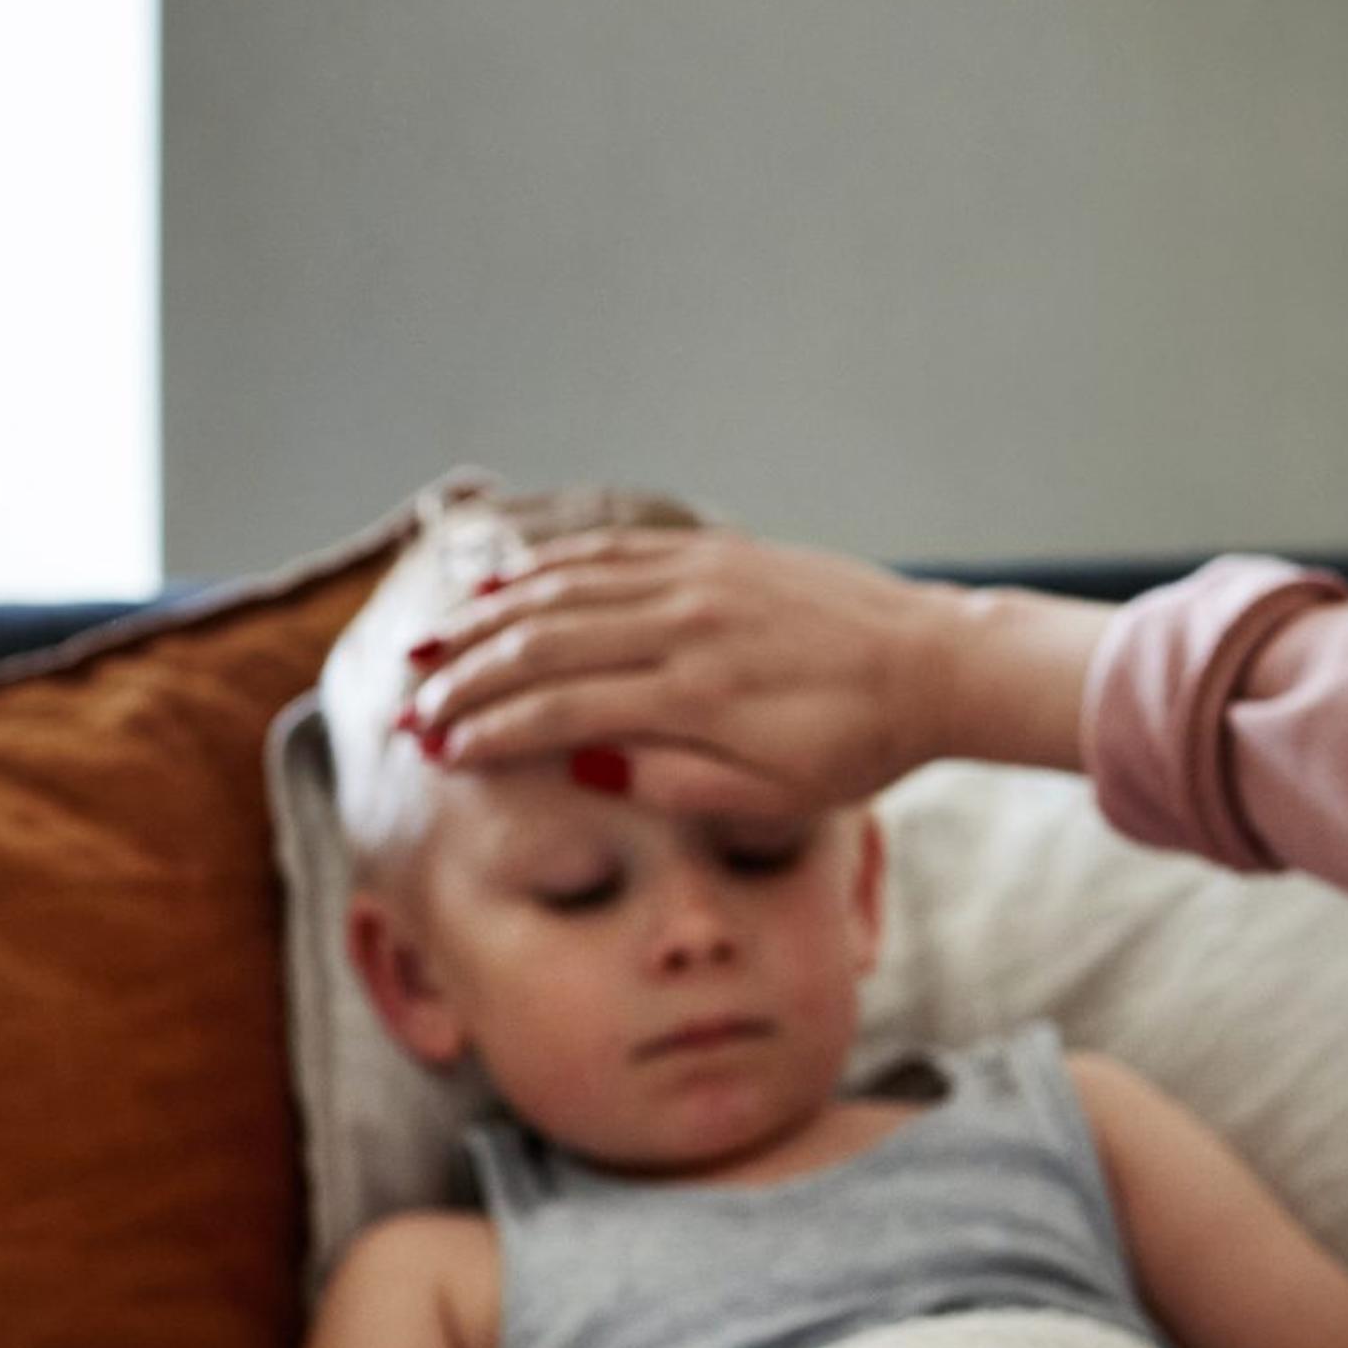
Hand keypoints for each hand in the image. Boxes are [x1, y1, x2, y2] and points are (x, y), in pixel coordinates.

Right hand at [402, 524, 970, 817]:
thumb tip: (584, 764)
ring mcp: (700, 578)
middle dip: (466, 675)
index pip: (560, 708)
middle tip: (411, 707)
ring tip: (431, 645)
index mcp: (697, 696)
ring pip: (565, 588)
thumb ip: (676, 783)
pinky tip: (505, 585)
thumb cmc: (860, 746)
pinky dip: (548, 567)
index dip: (488, 731)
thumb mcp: (775, 796)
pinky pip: (612, 552)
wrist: (935, 665)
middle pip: (544, 642)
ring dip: (488, 617)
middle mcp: (687, 625)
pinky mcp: (716, 552)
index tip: (438, 753)